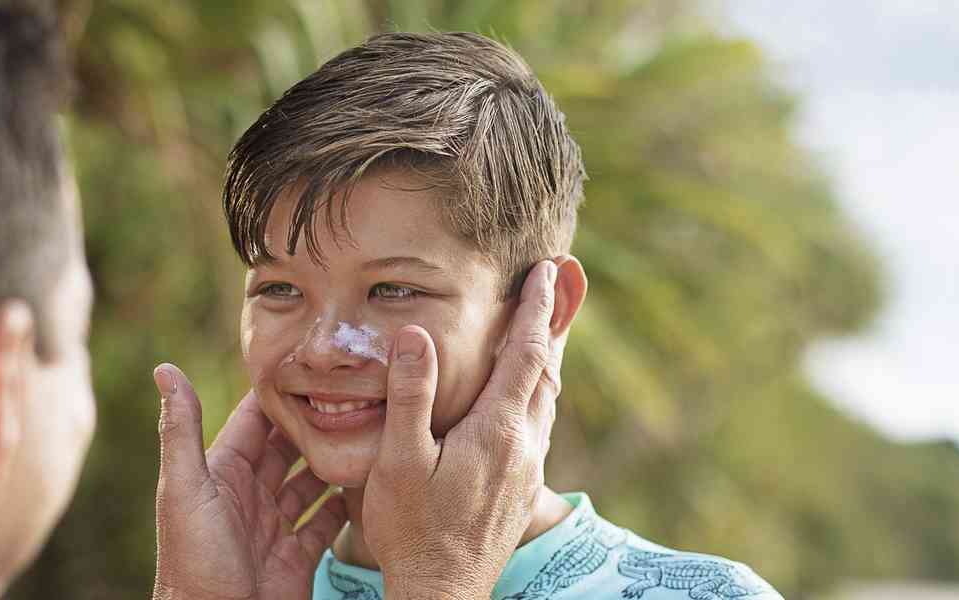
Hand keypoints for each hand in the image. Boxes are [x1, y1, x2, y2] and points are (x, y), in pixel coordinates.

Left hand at [151, 366, 348, 599]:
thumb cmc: (193, 562)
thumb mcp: (185, 489)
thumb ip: (181, 431)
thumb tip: (165, 369)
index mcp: (221, 473)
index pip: (254, 422)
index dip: (280, 394)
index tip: (311, 364)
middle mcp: (249, 495)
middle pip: (287, 448)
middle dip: (315, 422)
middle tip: (353, 395)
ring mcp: (273, 526)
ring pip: (309, 483)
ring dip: (334, 460)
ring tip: (368, 432)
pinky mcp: (295, 556)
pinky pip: (325, 523)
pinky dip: (346, 505)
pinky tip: (368, 484)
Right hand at [364, 260, 563, 599]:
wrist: (444, 593)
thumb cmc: (413, 531)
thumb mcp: (400, 461)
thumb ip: (411, 395)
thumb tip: (415, 333)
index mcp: (497, 431)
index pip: (526, 353)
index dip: (537, 308)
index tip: (548, 270)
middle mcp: (524, 446)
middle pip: (547, 370)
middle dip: (551, 323)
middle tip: (559, 282)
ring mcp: (527, 470)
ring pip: (547, 399)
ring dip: (546, 358)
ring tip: (545, 328)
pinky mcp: (522, 489)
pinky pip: (538, 424)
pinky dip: (538, 392)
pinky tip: (525, 397)